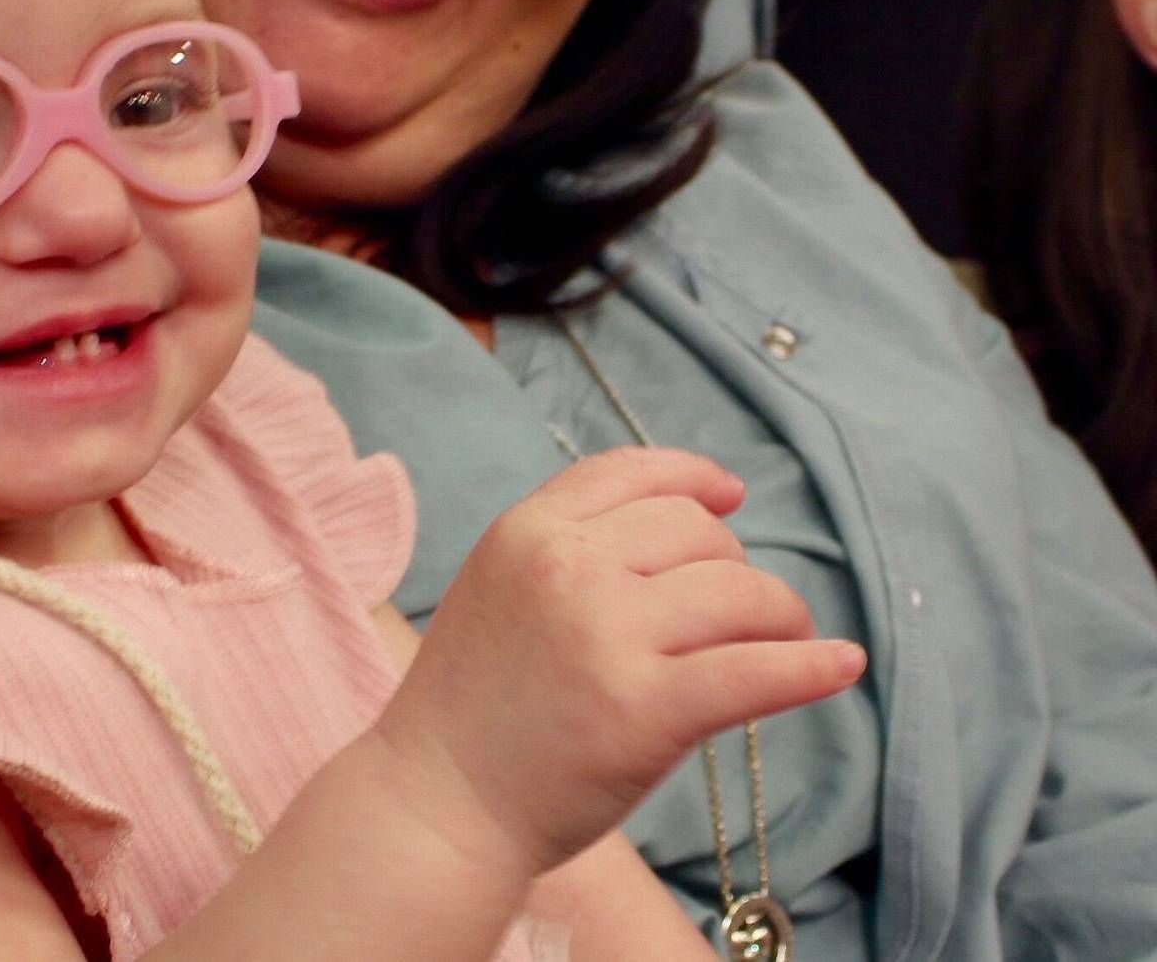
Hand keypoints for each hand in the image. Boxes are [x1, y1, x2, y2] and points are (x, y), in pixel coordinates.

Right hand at [372, 447, 864, 874]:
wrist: (437, 804)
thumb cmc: (472, 708)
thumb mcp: (496, 590)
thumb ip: (567, 549)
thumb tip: (698, 516)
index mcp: (525, 532)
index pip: (632, 473)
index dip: (693, 478)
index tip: (730, 498)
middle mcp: (567, 569)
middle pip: (697, 532)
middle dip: (732, 567)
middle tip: (736, 614)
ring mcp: (608, 637)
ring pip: (740, 594)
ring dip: (779, 616)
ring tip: (784, 644)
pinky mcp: (647, 710)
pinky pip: (757, 672)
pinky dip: (811, 667)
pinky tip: (839, 666)